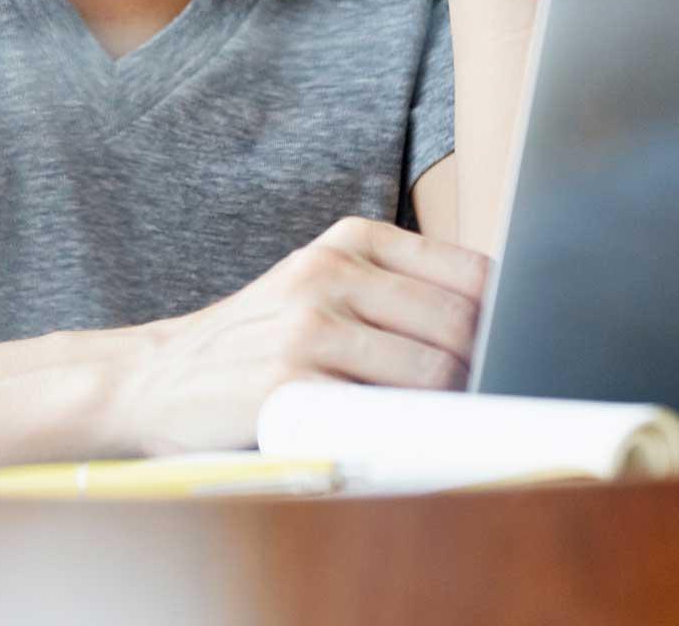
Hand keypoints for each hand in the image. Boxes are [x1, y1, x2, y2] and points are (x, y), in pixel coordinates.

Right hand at [111, 215, 487, 455]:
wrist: (158, 375)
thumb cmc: (257, 336)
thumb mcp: (321, 282)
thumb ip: (394, 289)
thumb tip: (496, 324)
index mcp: (350, 239)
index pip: (467, 269)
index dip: (507, 316)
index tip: (521, 347)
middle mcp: (331, 271)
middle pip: (459, 321)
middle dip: (488, 367)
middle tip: (492, 398)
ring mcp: (310, 327)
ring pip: (432, 369)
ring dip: (456, 406)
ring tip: (452, 423)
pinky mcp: (292, 386)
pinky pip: (384, 413)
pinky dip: (412, 433)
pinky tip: (410, 440)